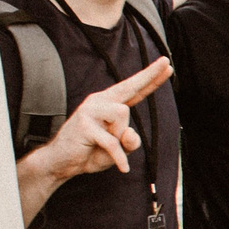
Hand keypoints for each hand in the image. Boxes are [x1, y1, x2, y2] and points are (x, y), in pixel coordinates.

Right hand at [37, 57, 170, 177]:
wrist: (62, 162)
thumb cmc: (91, 152)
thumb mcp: (119, 149)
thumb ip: (130, 141)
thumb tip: (131, 133)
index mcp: (109, 104)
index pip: (134, 90)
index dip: (150, 78)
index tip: (166, 64)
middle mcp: (100, 101)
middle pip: (129, 86)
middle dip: (149, 75)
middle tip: (167, 62)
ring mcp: (90, 110)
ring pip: (122, 114)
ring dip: (120, 136)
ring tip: (106, 146)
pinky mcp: (84, 124)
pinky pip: (112, 141)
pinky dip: (118, 157)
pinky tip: (122, 167)